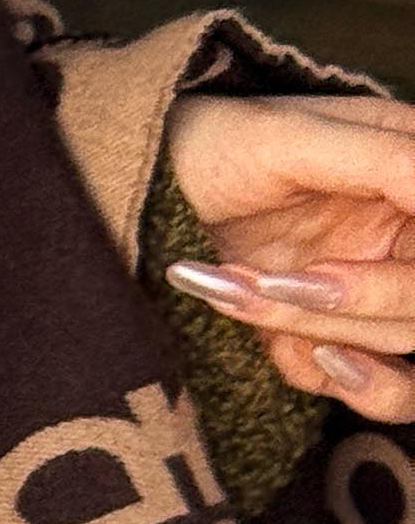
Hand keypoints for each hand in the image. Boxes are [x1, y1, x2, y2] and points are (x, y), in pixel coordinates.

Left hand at [158, 86, 414, 422]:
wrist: (136, 186)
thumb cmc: (211, 143)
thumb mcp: (289, 136)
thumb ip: (386, 160)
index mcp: (412, 177)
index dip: (401, 277)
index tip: (332, 272)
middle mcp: (403, 237)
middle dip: (352, 302)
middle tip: (274, 279)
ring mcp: (369, 293)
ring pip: (399, 353)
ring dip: (317, 331)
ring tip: (242, 293)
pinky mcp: (329, 336)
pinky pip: (363, 387)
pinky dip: (326, 376)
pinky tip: (288, 349)